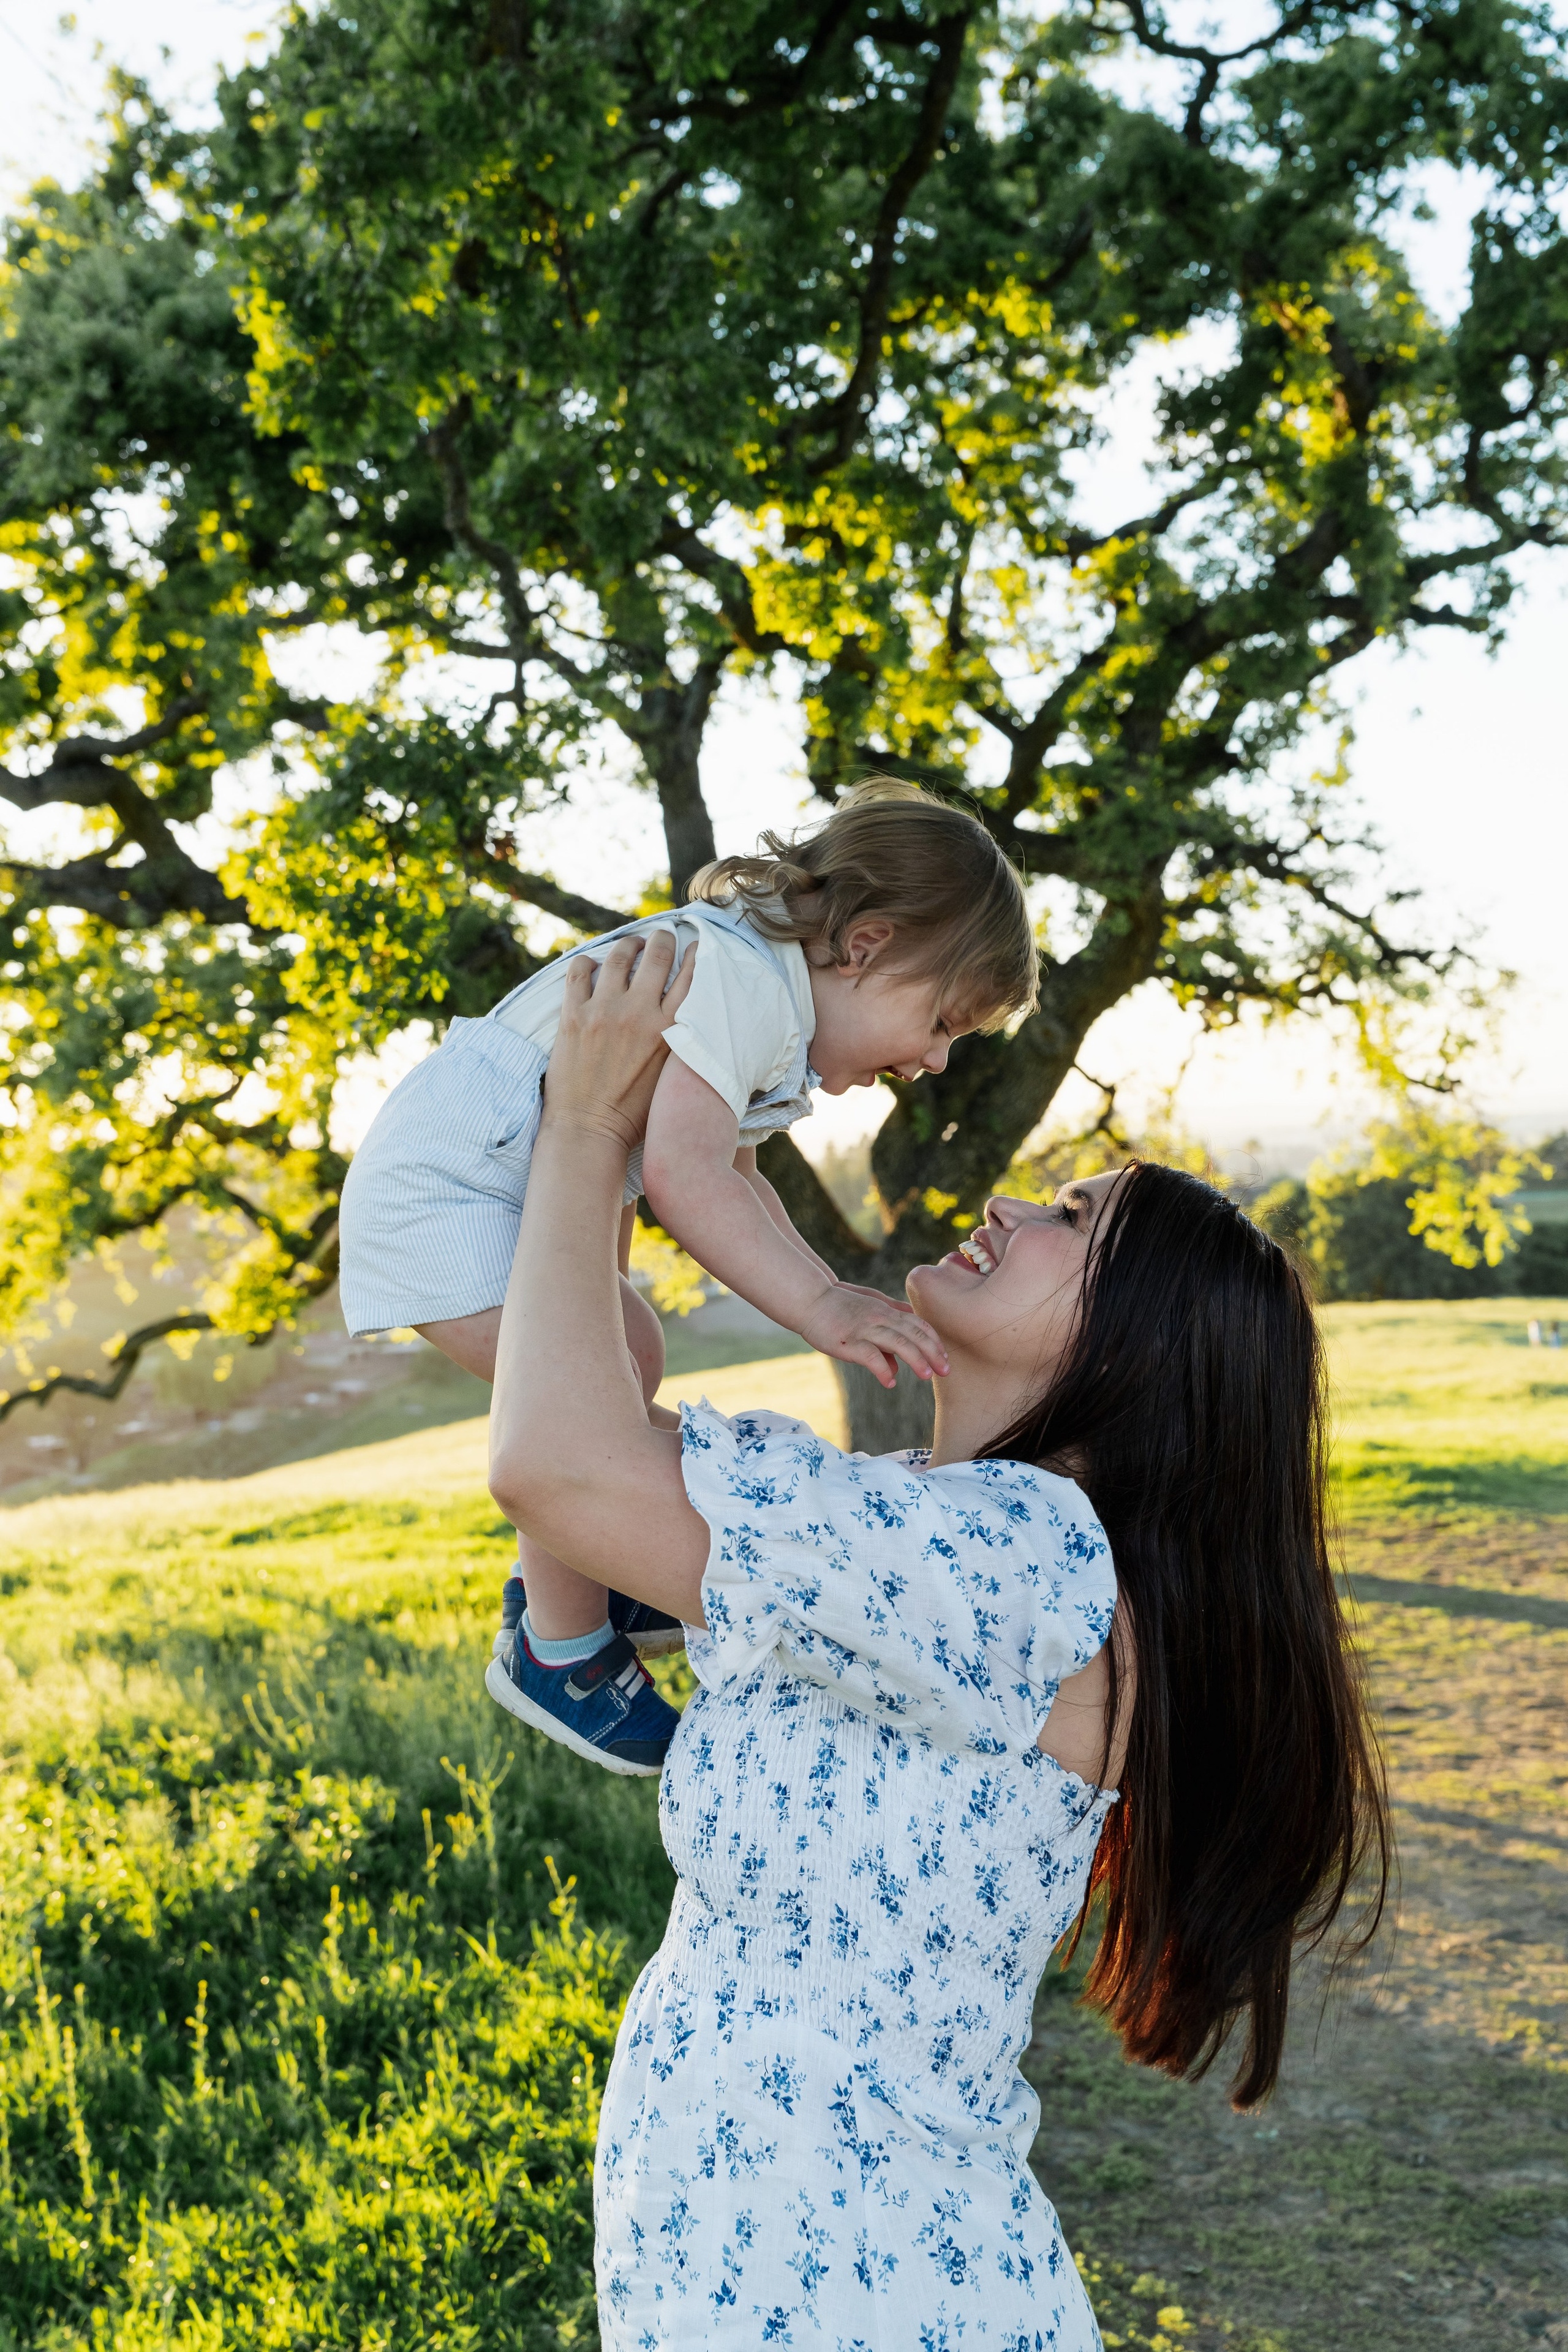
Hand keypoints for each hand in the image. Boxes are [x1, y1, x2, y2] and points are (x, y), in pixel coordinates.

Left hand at [540, 931, 694, 1152]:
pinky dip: (587, 963)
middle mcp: (639, 1013)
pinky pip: (579, 971)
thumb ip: (681, 1043)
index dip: (696, 954)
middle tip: (661, 938)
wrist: (589, 1130)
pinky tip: (592, 966)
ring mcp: (604, 1011)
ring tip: (630, 946)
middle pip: (658, 955)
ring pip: (619, 956)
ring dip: (628, 946)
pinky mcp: (573, 1016)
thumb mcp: (672, 1075)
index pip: (691, 976)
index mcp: (670, 1029)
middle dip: (662, 939)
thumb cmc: (635, 1114)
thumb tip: (688, 1018)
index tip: (696, 946)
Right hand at [798, 1282, 948, 1389]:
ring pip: (898, 1342)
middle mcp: (879, 1318)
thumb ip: (887, 1330)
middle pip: (914, 1334)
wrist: (809, 1299)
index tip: (944, 1358)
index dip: (934, 1341)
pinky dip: (883, 1369)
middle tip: (945, 1371)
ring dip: (916, 1359)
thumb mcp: (868, 1309)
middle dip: (932, 1352)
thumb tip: (898, 1365)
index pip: (918, 1324)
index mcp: (886, 1311)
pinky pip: (870, 1356)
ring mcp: (864, 1329)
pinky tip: (889, 1383)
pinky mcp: (848, 1341)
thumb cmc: (837, 1305)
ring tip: (927, 1376)